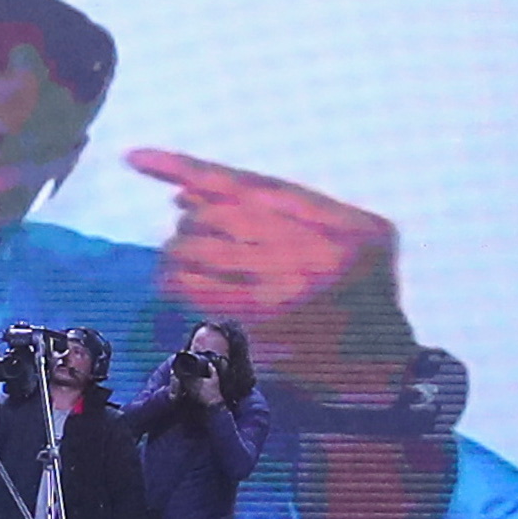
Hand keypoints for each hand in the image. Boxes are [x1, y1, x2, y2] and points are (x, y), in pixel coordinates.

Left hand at [123, 148, 401, 376]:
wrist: (382, 361)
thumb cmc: (367, 287)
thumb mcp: (358, 230)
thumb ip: (290, 204)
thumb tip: (194, 194)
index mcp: (331, 221)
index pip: (242, 185)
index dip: (182, 167)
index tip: (135, 158)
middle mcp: (305, 252)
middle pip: (212, 217)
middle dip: (191, 221)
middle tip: (192, 231)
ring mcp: (281, 291)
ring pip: (198, 254)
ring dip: (177, 252)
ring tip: (178, 257)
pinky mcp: (261, 327)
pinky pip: (201, 294)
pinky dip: (181, 284)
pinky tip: (176, 281)